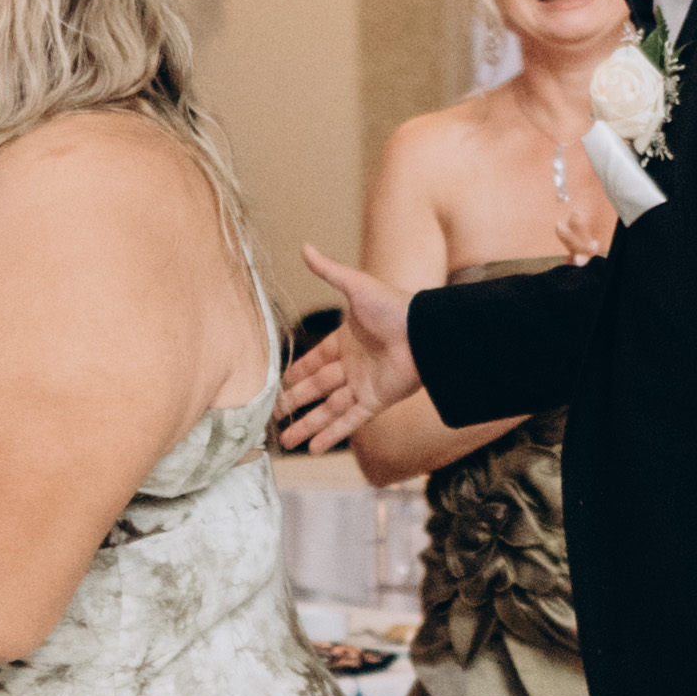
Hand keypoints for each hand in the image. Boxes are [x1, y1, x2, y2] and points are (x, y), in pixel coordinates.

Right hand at [273, 250, 416, 453]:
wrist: (424, 331)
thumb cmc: (394, 306)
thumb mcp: (356, 285)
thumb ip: (328, 271)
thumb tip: (305, 247)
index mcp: (346, 341)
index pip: (315, 360)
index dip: (298, 372)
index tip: (280, 384)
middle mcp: (352, 366)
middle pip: (317, 389)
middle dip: (295, 402)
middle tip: (272, 414)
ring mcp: (363, 385)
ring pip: (328, 410)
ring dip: (307, 425)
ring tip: (285, 440)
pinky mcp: (376, 401)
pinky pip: (349, 421)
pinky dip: (332, 434)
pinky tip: (313, 448)